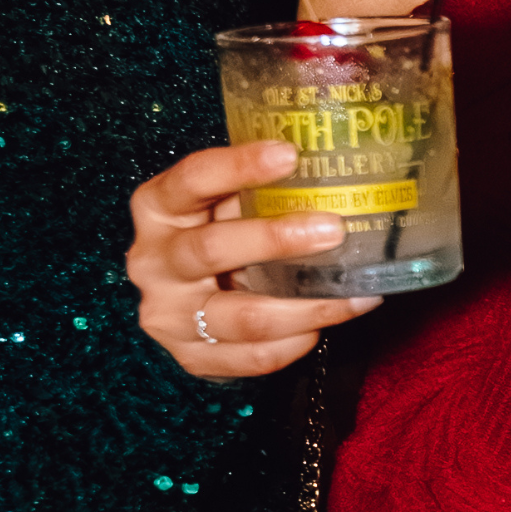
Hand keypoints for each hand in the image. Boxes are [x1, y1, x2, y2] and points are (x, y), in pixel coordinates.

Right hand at [126, 140, 381, 380]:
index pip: (191, 179)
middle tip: (334, 229)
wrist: (187, 297)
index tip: (289, 154)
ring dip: (308, 307)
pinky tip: (324, 325)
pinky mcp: (192, 357)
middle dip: (277, 240)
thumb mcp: (228, 201)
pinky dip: (297, 343)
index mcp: (158, 209)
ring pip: (243, 317)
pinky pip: (253, 357)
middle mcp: (153, 263)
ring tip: (357, 295)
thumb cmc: (220, 232)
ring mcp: (168, 316)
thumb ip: (262, 189)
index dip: (238, 165)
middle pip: (211, 250)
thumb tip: (342, 169)